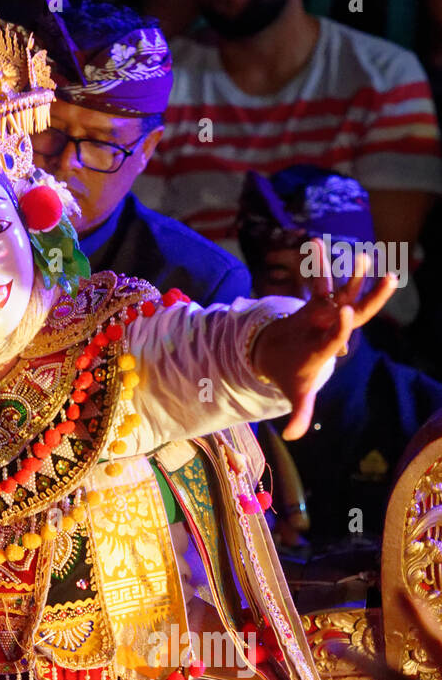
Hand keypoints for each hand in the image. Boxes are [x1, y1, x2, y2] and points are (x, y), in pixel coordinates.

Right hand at [252, 240, 396, 440]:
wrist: (288, 359)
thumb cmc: (295, 374)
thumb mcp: (297, 392)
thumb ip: (300, 411)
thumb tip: (295, 438)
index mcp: (329, 346)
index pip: (340, 335)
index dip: (344, 325)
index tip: (347, 311)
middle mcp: (335, 327)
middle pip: (359, 310)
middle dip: (374, 296)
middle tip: (391, 278)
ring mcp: (328, 312)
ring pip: (342, 290)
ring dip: (352, 273)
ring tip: (362, 254)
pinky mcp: (316, 302)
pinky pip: (317, 280)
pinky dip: (317, 262)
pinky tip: (315, 241)